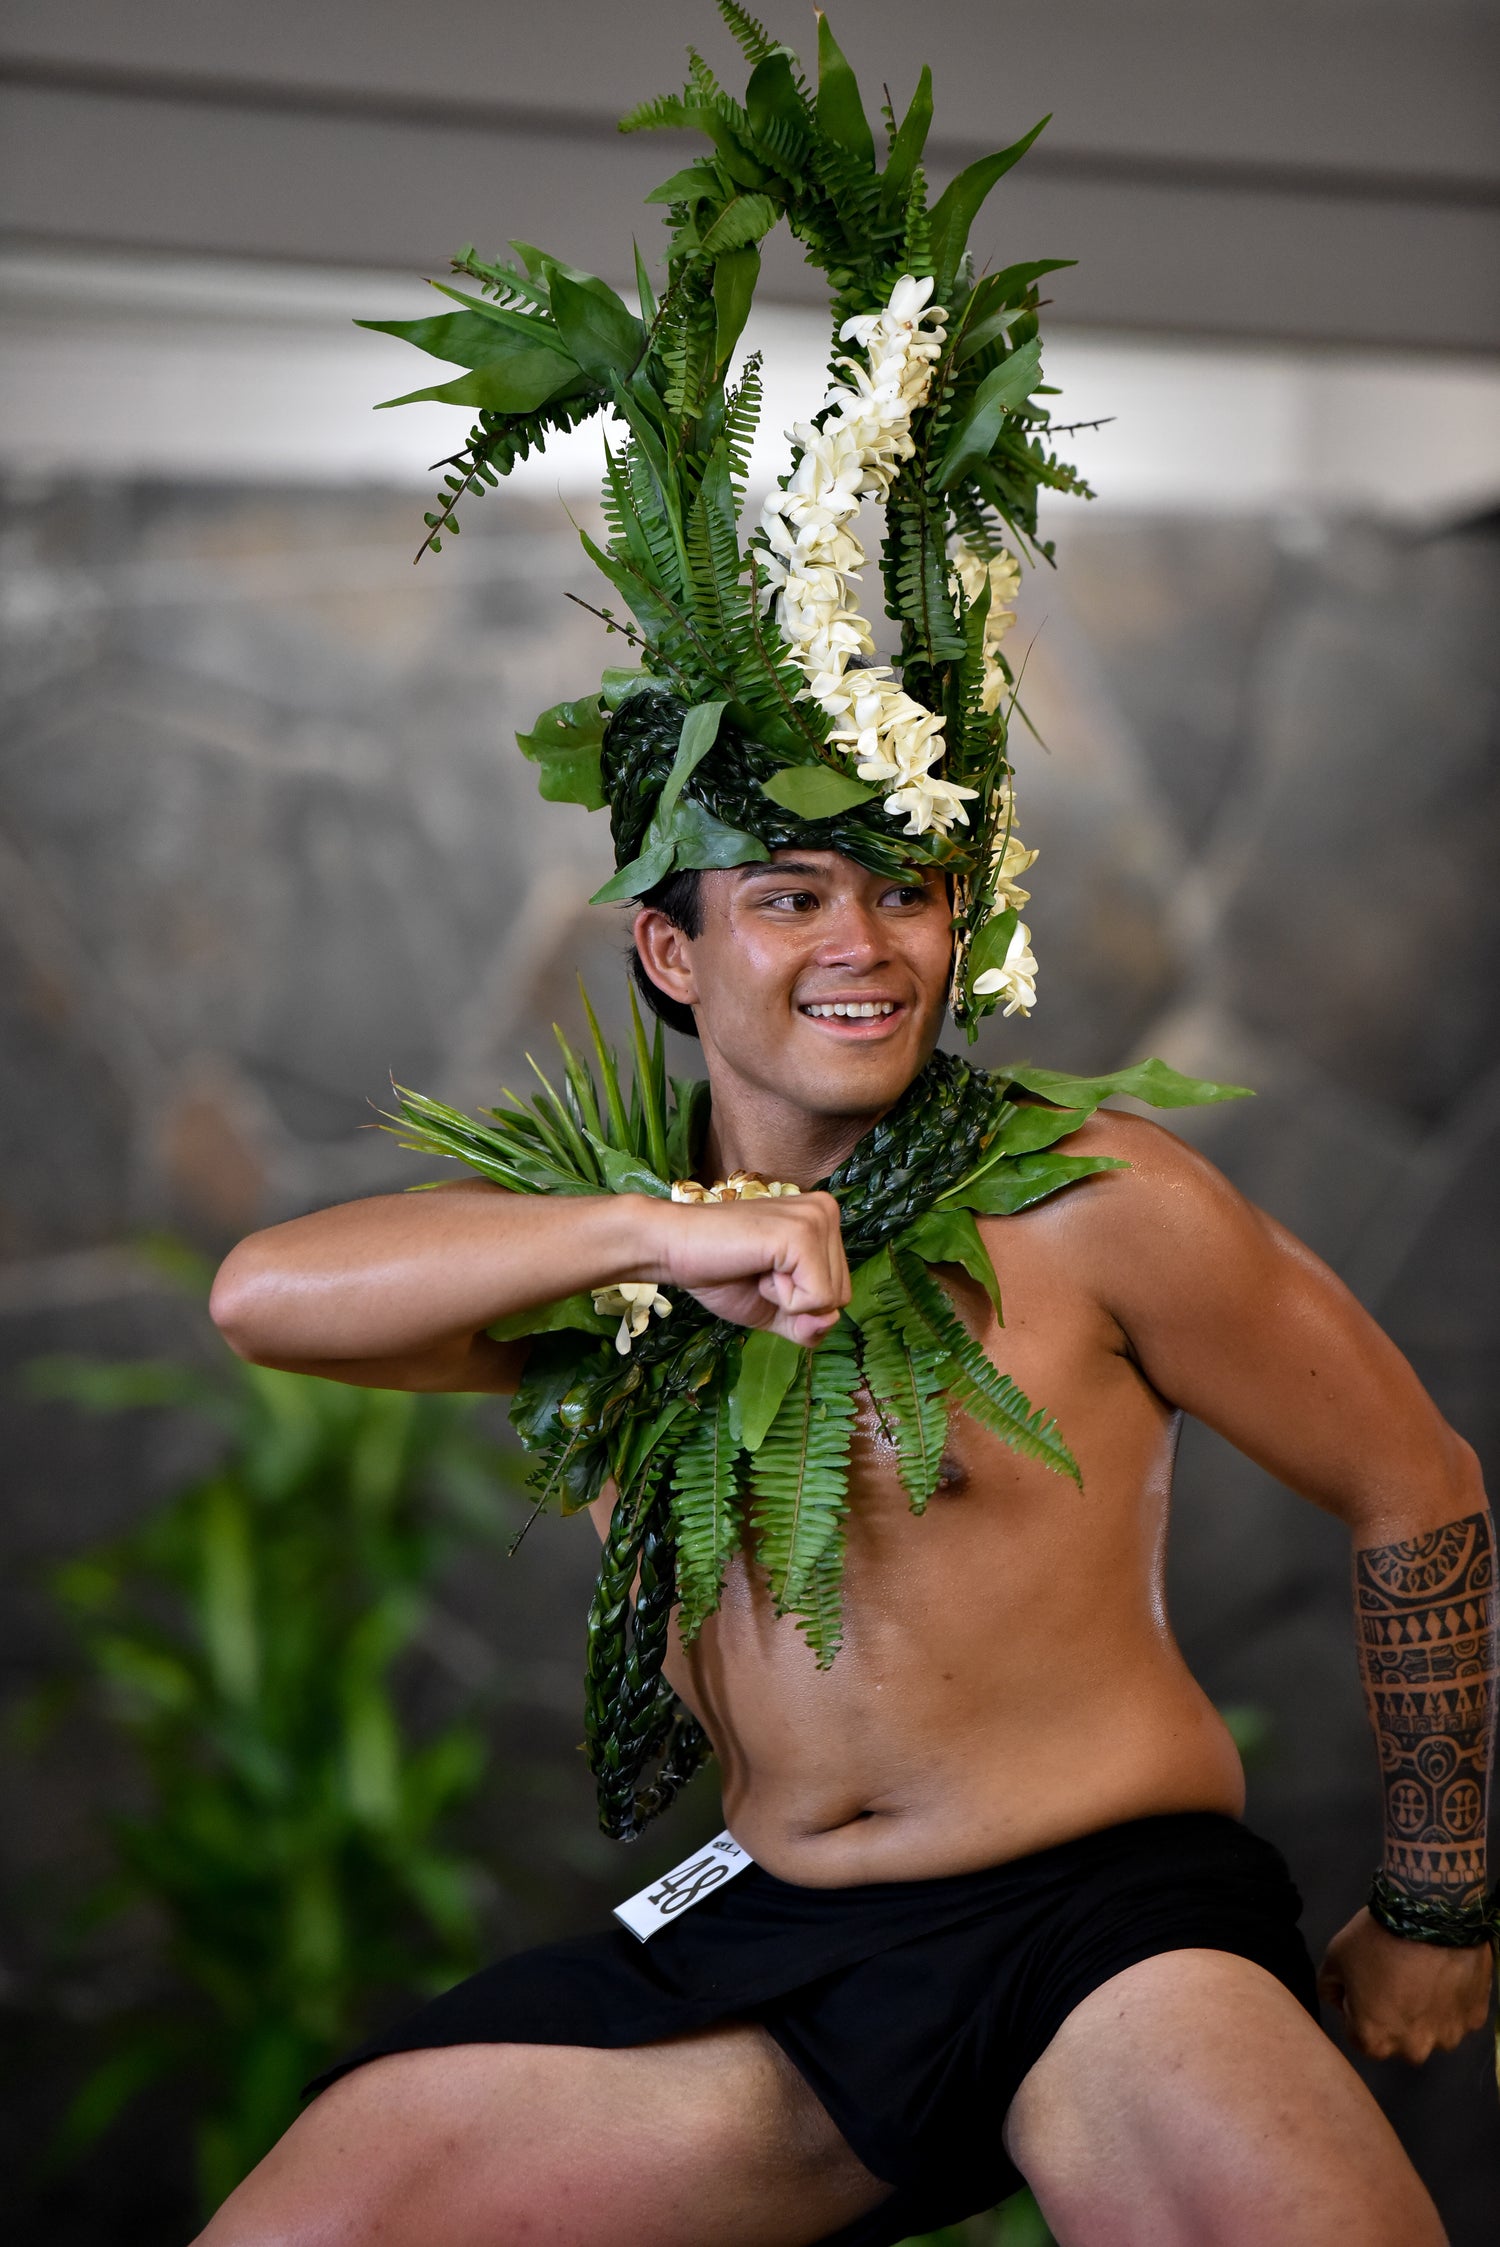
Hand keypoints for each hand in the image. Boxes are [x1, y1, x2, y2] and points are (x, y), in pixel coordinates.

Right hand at [654, 1192, 849, 1346]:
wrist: (672, 1249)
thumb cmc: (720, 1273)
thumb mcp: (776, 1310)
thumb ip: (809, 1325)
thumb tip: (830, 1319)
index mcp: (824, 1221)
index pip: (839, 1293)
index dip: (799, 1304)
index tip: (763, 1274)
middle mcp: (827, 1210)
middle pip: (841, 1297)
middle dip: (795, 1302)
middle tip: (758, 1271)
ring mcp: (816, 1218)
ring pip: (831, 1299)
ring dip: (786, 1298)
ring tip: (757, 1266)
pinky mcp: (802, 1233)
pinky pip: (816, 1298)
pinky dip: (782, 1298)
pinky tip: (757, 1267)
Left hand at [1318, 1906, 1492, 2061]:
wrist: (1429, 1913)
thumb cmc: (1376, 1939)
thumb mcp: (1334, 1959)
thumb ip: (1331, 1989)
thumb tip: (1342, 2000)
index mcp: (1375, 2041)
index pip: (1359, 2035)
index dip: (1358, 2007)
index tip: (1366, 1982)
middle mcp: (1413, 2049)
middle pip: (1397, 2037)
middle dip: (1393, 2015)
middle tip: (1395, 1977)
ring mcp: (1449, 2036)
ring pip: (1431, 2028)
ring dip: (1425, 2010)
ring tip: (1421, 1973)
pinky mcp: (1475, 2018)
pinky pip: (1458, 2014)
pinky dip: (1451, 1999)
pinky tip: (1444, 1973)